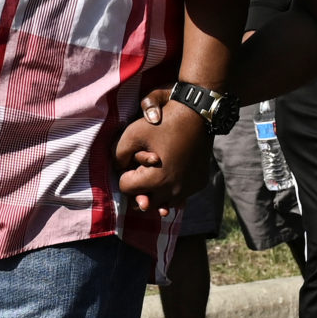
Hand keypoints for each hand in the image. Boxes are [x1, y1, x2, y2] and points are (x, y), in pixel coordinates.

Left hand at [113, 91, 214, 212]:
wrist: (198, 114)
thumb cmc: (162, 123)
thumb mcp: (132, 133)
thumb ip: (118, 155)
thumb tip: (120, 170)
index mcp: (156, 180)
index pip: (126, 189)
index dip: (125, 173)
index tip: (132, 160)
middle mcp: (174, 191)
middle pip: (145, 201)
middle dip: (140, 188)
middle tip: (142, 170)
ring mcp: (189, 189)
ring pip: (164, 203)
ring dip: (157, 192)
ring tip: (156, 176)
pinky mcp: (199, 184)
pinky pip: (181, 195)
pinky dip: (173, 188)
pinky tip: (171, 174)